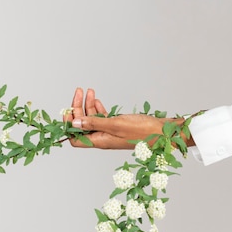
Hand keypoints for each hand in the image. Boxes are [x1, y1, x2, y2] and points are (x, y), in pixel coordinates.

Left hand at [63, 88, 193, 148]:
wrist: (163, 132)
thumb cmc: (142, 130)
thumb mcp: (115, 124)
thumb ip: (94, 123)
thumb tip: (74, 122)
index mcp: (100, 141)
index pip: (75, 138)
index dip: (69, 126)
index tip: (68, 111)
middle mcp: (102, 138)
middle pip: (82, 124)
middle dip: (77, 108)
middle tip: (79, 92)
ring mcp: (109, 132)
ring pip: (92, 118)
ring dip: (87, 104)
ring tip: (88, 90)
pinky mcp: (117, 126)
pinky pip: (102, 117)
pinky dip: (97, 107)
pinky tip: (96, 99)